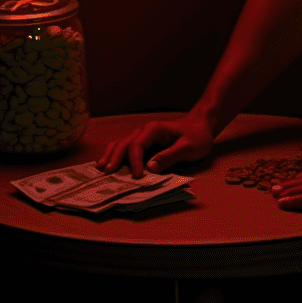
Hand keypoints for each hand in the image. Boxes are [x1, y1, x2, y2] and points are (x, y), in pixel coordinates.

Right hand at [93, 112, 214, 178]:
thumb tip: (149, 168)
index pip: (137, 146)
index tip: (137, 177)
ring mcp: (142, 136)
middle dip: (114, 158)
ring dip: (110, 156)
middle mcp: (144, 131)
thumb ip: (169, 157)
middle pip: (124, 144)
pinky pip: (126, 148)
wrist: (201, 125)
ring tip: (100, 169)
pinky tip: (108, 164)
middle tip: (106, 174)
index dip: (134, 162)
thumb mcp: (188, 147)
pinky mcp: (143, 143)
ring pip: (121, 144)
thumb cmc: (197, 136)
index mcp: (154, 130)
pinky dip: (115, 155)